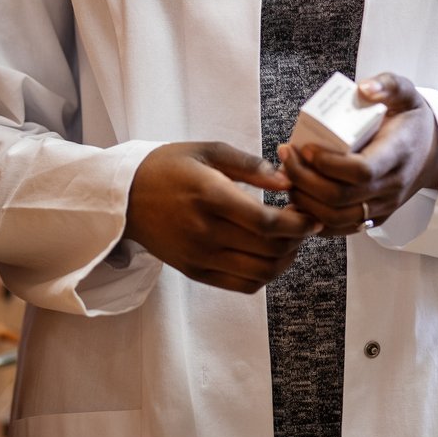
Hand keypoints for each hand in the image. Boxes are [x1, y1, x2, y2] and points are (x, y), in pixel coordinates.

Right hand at [123, 141, 317, 293]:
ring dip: (285, 260)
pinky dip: (264, 275)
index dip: (298, 224)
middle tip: (304, 224)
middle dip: (297, 240)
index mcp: (211, 197)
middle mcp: (206, 232)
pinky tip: (268, 255)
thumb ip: (250, 165)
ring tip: (290, 241)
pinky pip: (241, 286)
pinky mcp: (195, 271)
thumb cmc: (169, 167)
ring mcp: (200, 256)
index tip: (312, 216)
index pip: (266, 223)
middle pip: (269, 251)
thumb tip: (286, 180)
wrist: (125, 197)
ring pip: (260, 274)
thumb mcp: (208, 151)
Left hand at [278, 73, 437, 236]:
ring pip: (336, 218)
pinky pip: (340, 228)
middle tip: (286, 157)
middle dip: (304, 180)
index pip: (361, 170)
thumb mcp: (407, 93)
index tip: (305, 147)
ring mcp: (383, 206)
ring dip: (304, 200)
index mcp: (398, 154)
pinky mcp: (375, 219)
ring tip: (286, 176)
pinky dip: (313, 217)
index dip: (328, 163)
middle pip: (341, 197)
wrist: (432, 152)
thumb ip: (388, 84)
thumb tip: (363, 88)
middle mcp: (392, 186)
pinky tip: (298, 197)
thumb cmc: (411, 121)